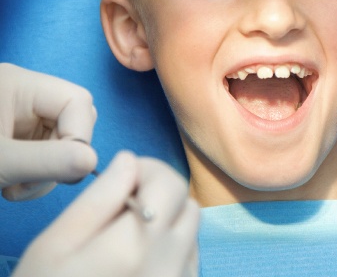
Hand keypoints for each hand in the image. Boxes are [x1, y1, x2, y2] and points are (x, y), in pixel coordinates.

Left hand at [0, 63, 97, 200]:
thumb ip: (46, 161)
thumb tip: (94, 162)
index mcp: (21, 84)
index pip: (77, 101)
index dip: (79, 135)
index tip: (67, 170)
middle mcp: (26, 94)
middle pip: (74, 118)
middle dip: (62, 153)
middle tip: (34, 179)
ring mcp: (22, 114)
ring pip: (63, 139)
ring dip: (48, 169)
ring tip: (14, 186)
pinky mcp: (17, 133)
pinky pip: (48, 150)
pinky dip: (37, 173)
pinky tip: (12, 183)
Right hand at [13, 152, 199, 276]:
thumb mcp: (56, 245)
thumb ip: (100, 197)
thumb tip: (130, 160)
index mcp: (137, 244)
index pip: (169, 182)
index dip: (146, 170)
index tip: (123, 180)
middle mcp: (170, 264)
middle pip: (186, 202)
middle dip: (159, 193)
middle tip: (124, 206)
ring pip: (191, 229)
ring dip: (168, 221)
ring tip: (130, 237)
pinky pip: (191, 258)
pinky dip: (173, 248)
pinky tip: (142, 263)